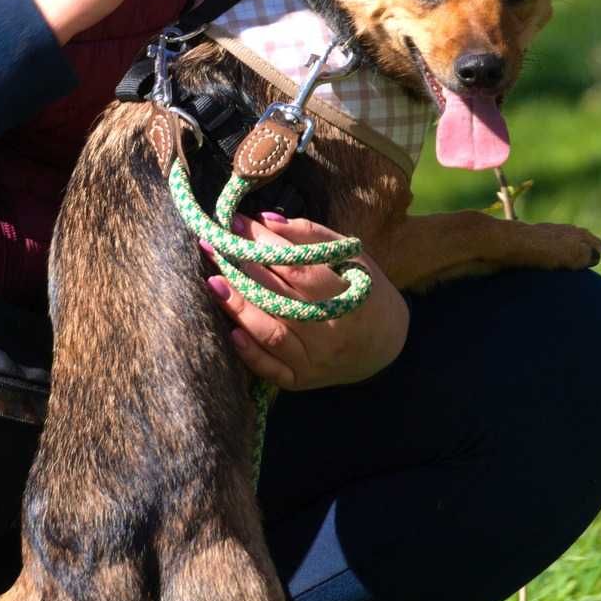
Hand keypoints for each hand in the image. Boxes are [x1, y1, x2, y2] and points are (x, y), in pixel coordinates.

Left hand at [203, 213, 408, 389]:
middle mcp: (329, 329)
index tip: (236, 223)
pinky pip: (270, 369)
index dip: (264, 245)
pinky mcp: (301, 379)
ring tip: (213, 282)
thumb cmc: (367, 292)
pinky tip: (231, 329)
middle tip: (213, 246)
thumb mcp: (352, 257)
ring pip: (271, 333)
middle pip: (279, 297)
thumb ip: (311, 237)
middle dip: (242, 269)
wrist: (387, 345)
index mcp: (346, 295)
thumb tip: (266, 220)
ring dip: (238, 307)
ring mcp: (314, 358)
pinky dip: (249, 351)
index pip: (297, 267)